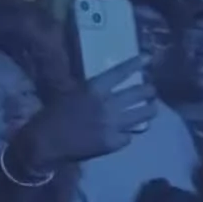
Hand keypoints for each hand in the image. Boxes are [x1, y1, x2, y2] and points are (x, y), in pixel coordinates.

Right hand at [14, 57, 155, 170]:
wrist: (49, 141)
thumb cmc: (55, 114)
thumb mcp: (72, 93)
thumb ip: (93, 91)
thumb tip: (108, 90)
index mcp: (94, 88)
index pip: (120, 73)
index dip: (136, 64)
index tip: (148, 58)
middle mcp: (107, 104)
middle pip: (138, 94)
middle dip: (149, 91)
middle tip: (153, 91)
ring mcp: (113, 125)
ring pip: (141, 116)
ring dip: (149, 111)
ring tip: (153, 110)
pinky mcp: (113, 143)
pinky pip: (129, 136)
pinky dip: (130, 134)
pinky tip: (129, 132)